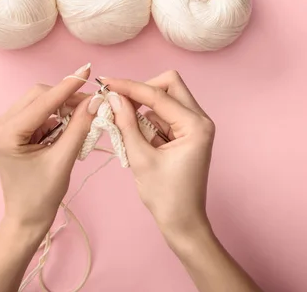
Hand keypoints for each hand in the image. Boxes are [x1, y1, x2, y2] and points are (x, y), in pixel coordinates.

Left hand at [0, 64, 103, 291]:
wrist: (26, 218)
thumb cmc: (41, 195)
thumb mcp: (63, 161)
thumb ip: (79, 128)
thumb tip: (95, 101)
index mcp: (7, 133)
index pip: (42, 100)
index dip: (67, 86)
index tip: (87, 72)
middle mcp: (1, 124)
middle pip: (39, 96)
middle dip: (67, 98)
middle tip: (93, 104)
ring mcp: (4, 127)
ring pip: (40, 102)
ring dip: (63, 107)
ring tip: (84, 118)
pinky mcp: (12, 131)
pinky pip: (39, 113)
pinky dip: (57, 116)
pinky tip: (70, 126)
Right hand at [103, 71, 260, 291]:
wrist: (182, 223)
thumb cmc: (165, 196)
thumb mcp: (140, 158)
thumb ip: (126, 124)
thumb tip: (114, 98)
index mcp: (195, 125)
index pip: (158, 94)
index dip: (129, 87)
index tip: (106, 83)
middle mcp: (200, 120)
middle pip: (169, 85)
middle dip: (142, 91)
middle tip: (118, 103)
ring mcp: (195, 126)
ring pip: (165, 99)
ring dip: (142, 108)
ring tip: (123, 127)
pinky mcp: (186, 134)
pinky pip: (164, 116)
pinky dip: (147, 121)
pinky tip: (134, 137)